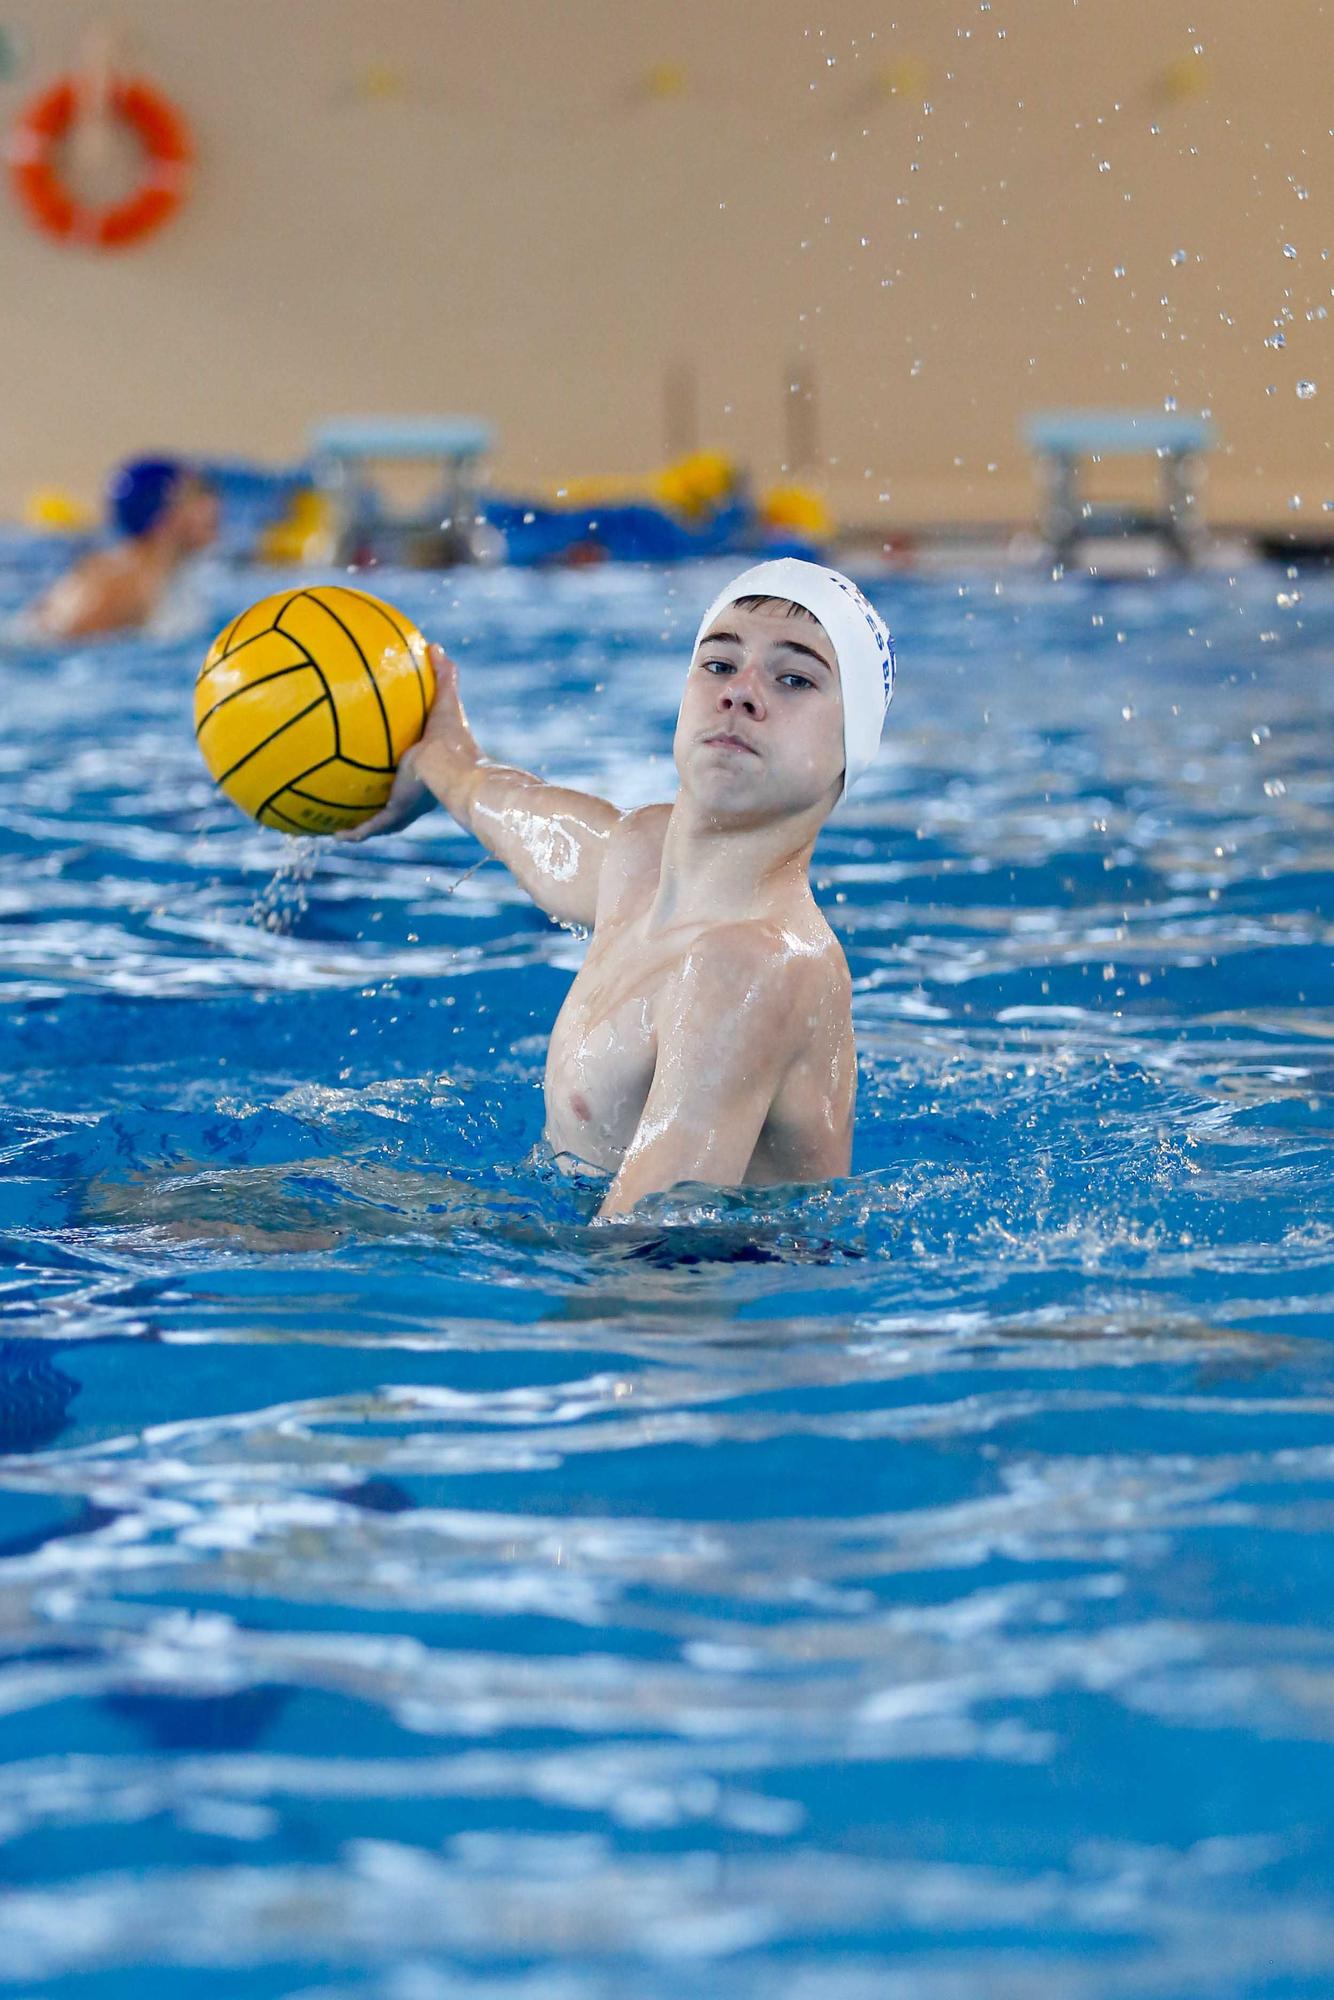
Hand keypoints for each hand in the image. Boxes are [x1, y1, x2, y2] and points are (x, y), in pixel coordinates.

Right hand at [336, 643, 475, 842]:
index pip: (406, 766)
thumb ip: (442, 675)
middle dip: (373, 798)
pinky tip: (335, 836)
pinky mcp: (395, 815)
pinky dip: (353, 834)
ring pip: (378, 820)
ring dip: (359, 823)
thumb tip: (435, 646)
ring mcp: (404, 808)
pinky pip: (369, 829)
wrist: (454, 771)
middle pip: (390, 796)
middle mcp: (414, 792)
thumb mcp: (444, 701)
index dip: (394, 762)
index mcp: (425, 767)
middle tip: (352, 790)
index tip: (378, 756)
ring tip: (334, 824)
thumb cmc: (454, 739)